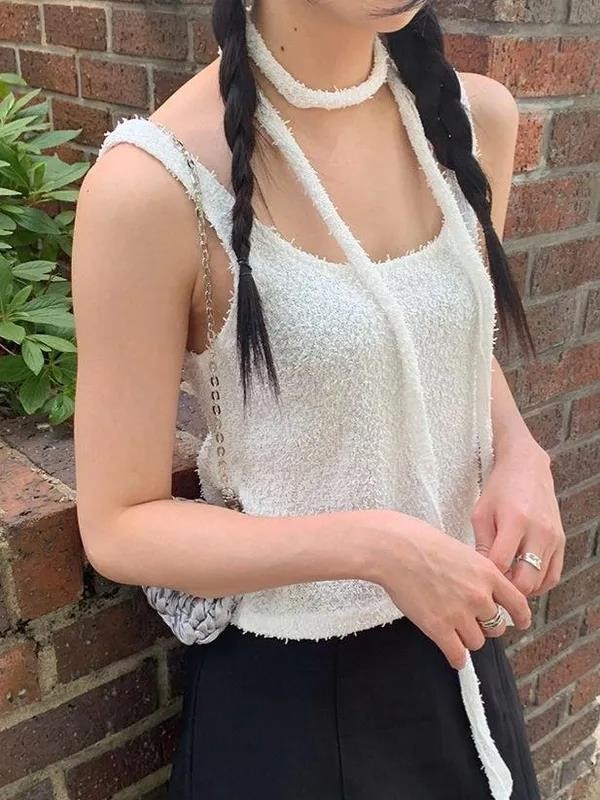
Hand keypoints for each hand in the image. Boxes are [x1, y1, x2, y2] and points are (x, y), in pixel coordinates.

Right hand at [365, 511, 531, 670]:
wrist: (393, 548)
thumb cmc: (419, 541)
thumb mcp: (460, 550)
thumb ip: (476, 572)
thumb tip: (480, 587)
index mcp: (487, 573)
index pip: (518, 603)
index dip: (521, 617)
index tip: (520, 623)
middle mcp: (478, 595)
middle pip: (496, 627)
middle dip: (485, 625)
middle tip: (470, 620)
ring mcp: (459, 613)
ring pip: (477, 642)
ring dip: (467, 639)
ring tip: (453, 629)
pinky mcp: (438, 628)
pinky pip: (457, 655)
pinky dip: (455, 657)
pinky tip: (450, 652)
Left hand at [471, 440, 565, 598]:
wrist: (527, 468)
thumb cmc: (499, 489)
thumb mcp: (481, 512)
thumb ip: (482, 543)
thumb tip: (482, 572)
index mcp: (515, 521)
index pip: (501, 563)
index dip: (488, 576)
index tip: (479, 578)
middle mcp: (539, 531)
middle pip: (526, 579)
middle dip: (507, 589)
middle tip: (494, 586)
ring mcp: (553, 538)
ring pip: (541, 582)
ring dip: (523, 589)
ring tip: (506, 583)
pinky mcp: (561, 541)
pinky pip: (554, 575)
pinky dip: (539, 584)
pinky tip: (523, 579)